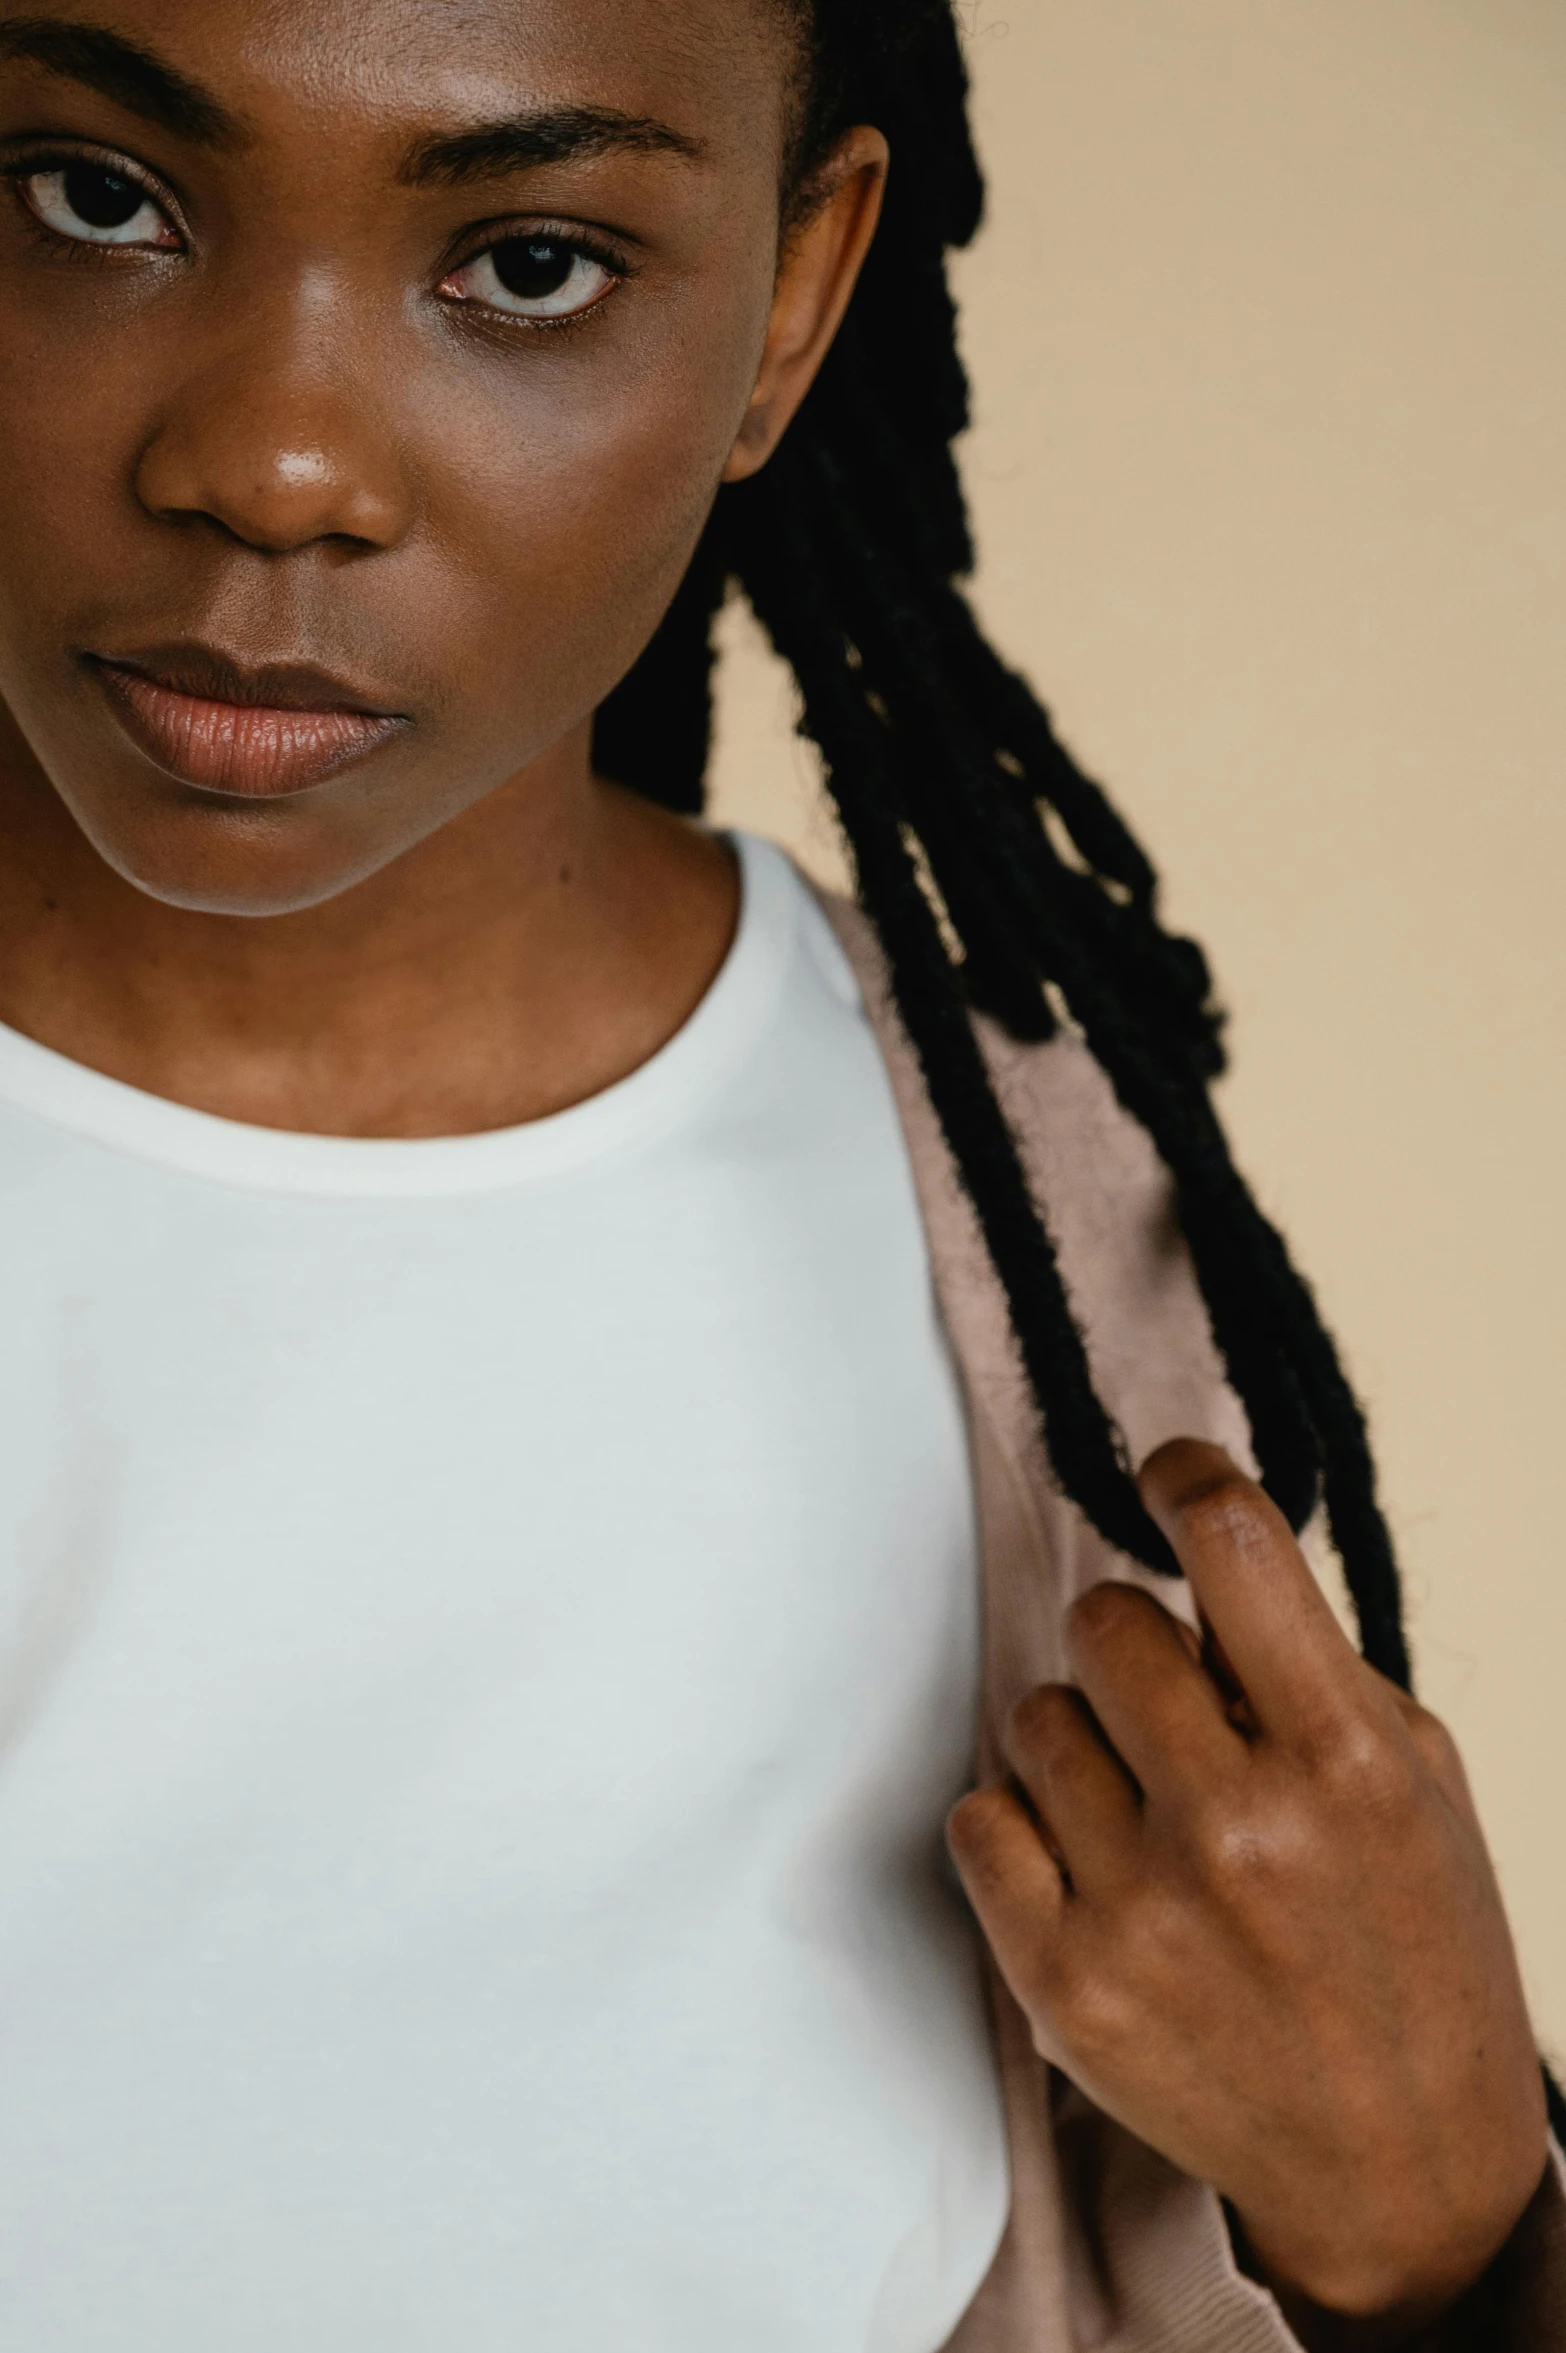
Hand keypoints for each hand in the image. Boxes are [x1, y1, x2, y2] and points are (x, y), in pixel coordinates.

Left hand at [947, 1439, 1547, 2339]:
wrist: (1400, 2168)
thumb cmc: (1411, 1944)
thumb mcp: (1412, 1780)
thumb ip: (1301, 1661)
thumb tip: (1188, 1540)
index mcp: (1346, 1760)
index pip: (1230, 1540)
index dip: (1183, 1474)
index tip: (1164, 1472)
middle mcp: (1241, 1828)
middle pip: (1105, 1620)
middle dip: (1138, 1646)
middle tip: (1177, 1713)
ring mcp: (1143, 1910)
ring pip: (1037, 1714)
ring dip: (1084, 1741)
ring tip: (1149, 1813)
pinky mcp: (1064, 1983)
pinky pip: (979, 1817)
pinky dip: (1023, 1826)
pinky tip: (1090, 1866)